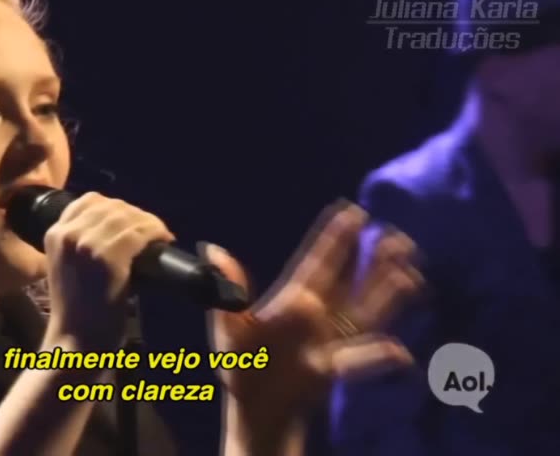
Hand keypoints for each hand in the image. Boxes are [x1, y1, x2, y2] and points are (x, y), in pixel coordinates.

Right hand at [42, 192, 173, 350]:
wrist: (75, 342)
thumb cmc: (77, 309)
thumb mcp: (68, 265)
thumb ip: (83, 241)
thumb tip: (122, 223)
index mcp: (54, 233)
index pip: (90, 200)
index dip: (117, 207)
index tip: (132, 221)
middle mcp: (68, 234)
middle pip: (112, 206)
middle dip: (137, 215)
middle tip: (153, 231)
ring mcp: (87, 245)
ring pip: (128, 217)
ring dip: (150, 224)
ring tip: (160, 236)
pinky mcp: (108, 258)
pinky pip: (140, 234)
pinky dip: (157, 234)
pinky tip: (164, 241)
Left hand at [203, 202, 421, 448]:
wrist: (253, 411)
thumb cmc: (239, 367)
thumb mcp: (228, 328)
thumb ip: (228, 292)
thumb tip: (212, 250)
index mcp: (293, 298)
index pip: (318, 261)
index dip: (335, 237)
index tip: (353, 211)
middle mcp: (317, 314)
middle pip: (350, 280)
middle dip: (373, 258)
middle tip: (396, 234)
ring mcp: (330, 339)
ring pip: (366, 309)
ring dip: (386, 293)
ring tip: (410, 274)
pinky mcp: (336, 366)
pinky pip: (361, 357)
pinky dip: (380, 356)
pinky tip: (400, 353)